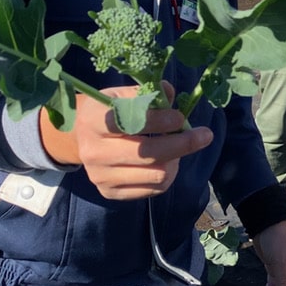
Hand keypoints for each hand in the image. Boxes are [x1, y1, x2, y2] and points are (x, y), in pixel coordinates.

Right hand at [39, 83, 212, 200]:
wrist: (81, 138)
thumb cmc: (109, 111)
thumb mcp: (121, 95)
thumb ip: (145, 93)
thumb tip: (170, 93)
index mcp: (93, 120)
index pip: (130, 123)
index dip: (159, 121)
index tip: (180, 117)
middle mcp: (93, 152)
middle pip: (148, 153)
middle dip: (183, 143)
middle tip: (204, 134)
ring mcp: (100, 176)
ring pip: (156, 174)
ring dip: (176, 159)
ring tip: (178, 146)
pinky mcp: (110, 193)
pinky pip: (153, 189)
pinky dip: (168, 175)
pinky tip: (168, 161)